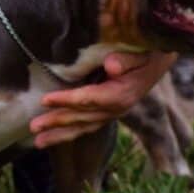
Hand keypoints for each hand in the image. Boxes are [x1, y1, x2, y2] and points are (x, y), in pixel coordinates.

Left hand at [29, 51, 176, 147]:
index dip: (67, 100)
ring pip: (83, 126)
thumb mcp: (142, 50)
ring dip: (60, 134)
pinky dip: (70, 131)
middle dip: (57, 122)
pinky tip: (54, 136)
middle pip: (83, 117)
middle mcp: (117, 108)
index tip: (45, 100)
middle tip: (33, 127)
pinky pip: (87, 124)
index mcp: (122, 94)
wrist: (161, 58)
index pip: (90, 98)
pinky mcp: (108, 112)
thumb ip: (128, 58)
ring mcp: (112, 112)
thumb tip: (111, 66)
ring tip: (38, 142)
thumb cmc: (148, 50)